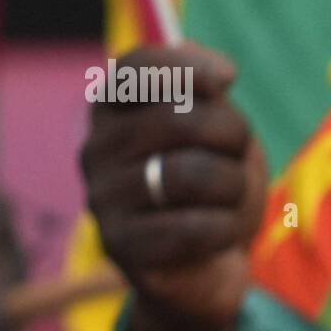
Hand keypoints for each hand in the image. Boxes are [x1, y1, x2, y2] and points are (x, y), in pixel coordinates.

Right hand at [80, 43, 266, 330]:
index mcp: (110, 112)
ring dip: (231, 186)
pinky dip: (223, 230)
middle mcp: (94, 151)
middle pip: (177, 119)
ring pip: (188, 175)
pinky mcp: (119, 246)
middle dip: (231, 133)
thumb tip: (216, 77)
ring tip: (228, 198)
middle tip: (236, 153)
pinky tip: (218, 234)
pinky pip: (191, 228)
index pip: (135, 68)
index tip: (227, 80)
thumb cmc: (209, 186)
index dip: (186, 66)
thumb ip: (202, 90)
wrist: (204, 264)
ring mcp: (101, 199)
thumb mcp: (212, 126)